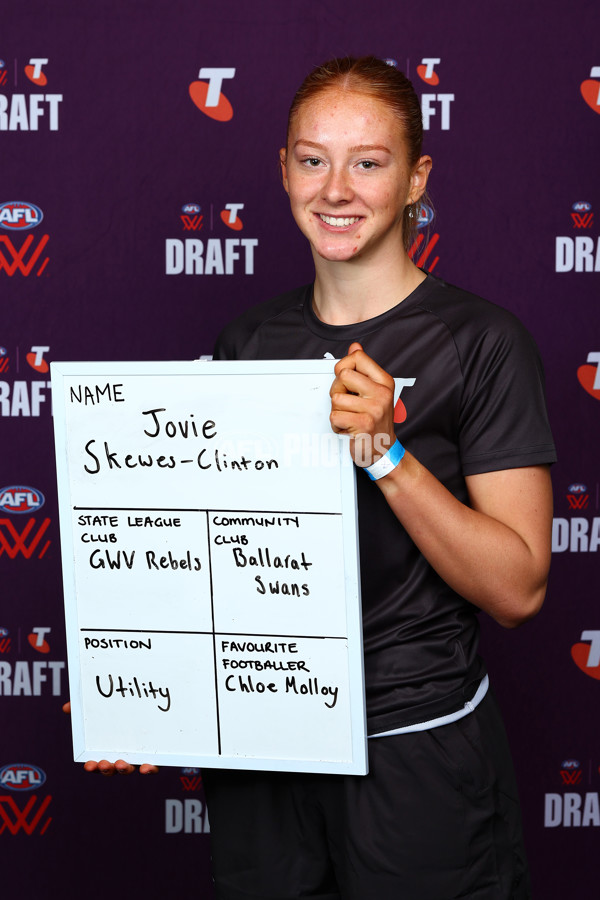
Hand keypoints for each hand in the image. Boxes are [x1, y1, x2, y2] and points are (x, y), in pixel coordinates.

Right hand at [62, 700, 158, 774]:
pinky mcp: (157, 753)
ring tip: (120, 763)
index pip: (99, 762)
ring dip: (124, 769)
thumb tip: (67, 707)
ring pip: (131, 768)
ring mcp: (140, 755)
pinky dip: (150, 769)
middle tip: (103, 763)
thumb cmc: (123, 708)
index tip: (88, 765)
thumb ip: (85, 707)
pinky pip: (154, 766)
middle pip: (113, 768)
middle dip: (107, 769)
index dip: (93, 766)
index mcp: (110, 748)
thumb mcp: (103, 706)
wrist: (154, 704)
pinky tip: (145, 767)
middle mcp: (124, 754)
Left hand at [330, 342, 395, 466]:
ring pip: (336, 397)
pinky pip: (335, 415)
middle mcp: (381, 393)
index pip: (357, 357)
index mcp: (384, 382)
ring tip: (349, 418)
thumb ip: (363, 369)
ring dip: (337, 411)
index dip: (344, 367)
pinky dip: (336, 425)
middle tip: (347, 403)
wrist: (383, 451)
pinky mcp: (364, 424)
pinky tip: (348, 428)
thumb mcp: (374, 392)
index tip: (347, 382)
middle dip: (338, 390)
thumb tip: (354, 347)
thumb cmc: (375, 421)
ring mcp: (374, 408)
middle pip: (343, 375)